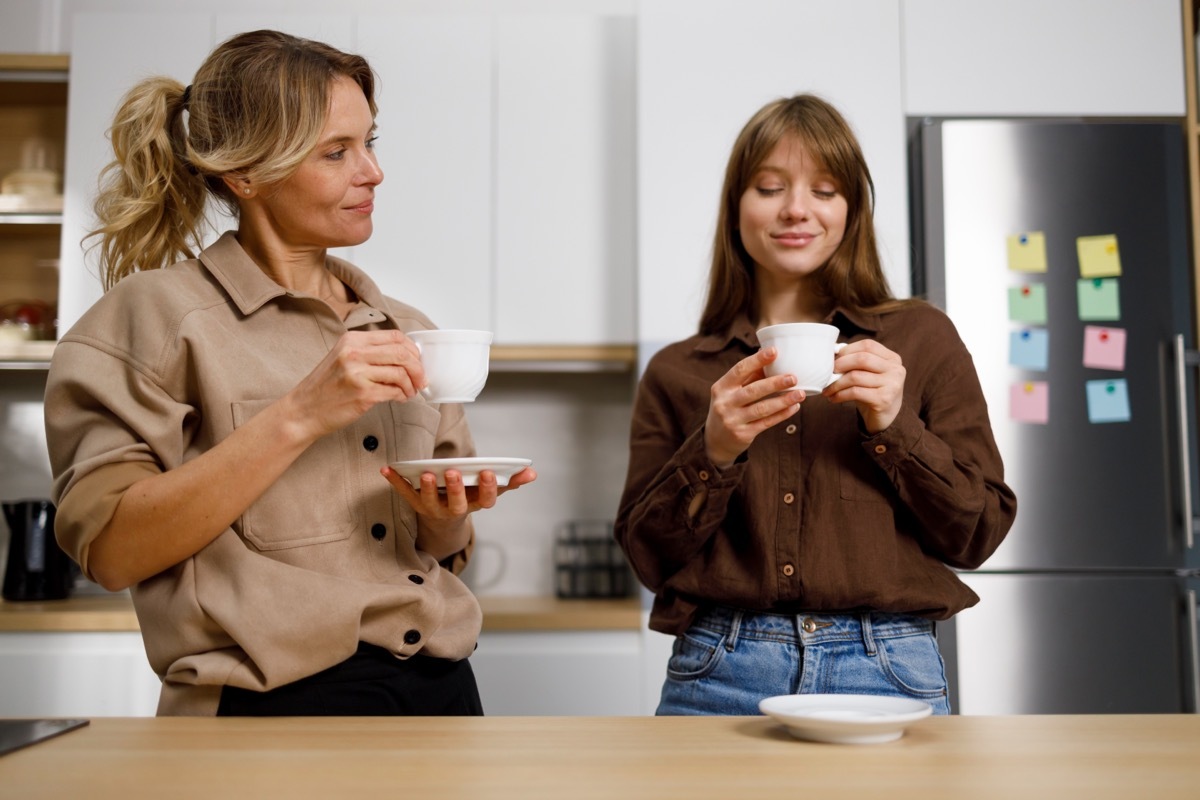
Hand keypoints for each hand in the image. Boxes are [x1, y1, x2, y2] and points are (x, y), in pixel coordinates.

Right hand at [285, 330, 425, 441]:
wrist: (303, 410)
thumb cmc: (325, 387)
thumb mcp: (343, 357)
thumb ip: (369, 352)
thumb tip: (405, 355)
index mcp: (353, 340)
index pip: (395, 337)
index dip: (412, 350)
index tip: (417, 361)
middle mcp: (355, 353)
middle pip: (403, 354)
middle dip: (418, 368)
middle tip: (420, 380)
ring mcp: (358, 373)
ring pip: (402, 373)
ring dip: (411, 385)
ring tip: (409, 392)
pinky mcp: (362, 394)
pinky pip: (394, 391)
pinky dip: (402, 396)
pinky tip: (399, 398)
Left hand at [380, 465, 537, 521]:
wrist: (443, 521)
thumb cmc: (470, 498)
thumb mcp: (490, 491)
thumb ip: (511, 481)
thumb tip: (532, 472)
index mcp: (475, 505)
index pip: (486, 500)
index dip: (487, 488)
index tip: (487, 472)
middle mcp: (455, 511)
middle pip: (457, 504)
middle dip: (456, 488)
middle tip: (454, 471)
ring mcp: (434, 509)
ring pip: (429, 502)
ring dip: (427, 487)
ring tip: (426, 473)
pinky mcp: (416, 505)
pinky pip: (405, 494)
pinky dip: (395, 482)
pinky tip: (387, 469)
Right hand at [704, 347, 803, 467]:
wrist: (716, 440)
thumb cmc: (728, 408)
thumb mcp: (731, 391)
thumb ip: (749, 376)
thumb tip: (769, 354)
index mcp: (721, 387)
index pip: (739, 370)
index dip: (757, 360)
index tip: (774, 351)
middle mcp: (724, 403)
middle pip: (752, 390)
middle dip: (774, 383)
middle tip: (793, 378)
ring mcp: (733, 420)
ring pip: (762, 409)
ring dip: (783, 401)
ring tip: (800, 394)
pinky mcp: (743, 434)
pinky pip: (766, 423)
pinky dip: (782, 415)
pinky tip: (794, 407)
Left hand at [823, 339, 905, 432]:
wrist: (886, 418)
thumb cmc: (872, 392)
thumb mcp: (868, 373)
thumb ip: (856, 361)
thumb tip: (831, 352)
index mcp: (892, 358)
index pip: (867, 345)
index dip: (847, 350)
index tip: (833, 359)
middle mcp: (896, 370)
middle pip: (862, 359)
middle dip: (840, 365)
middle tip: (827, 373)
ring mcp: (892, 385)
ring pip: (856, 376)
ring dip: (836, 383)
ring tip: (827, 389)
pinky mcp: (884, 399)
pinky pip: (855, 392)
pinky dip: (840, 395)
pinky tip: (833, 398)